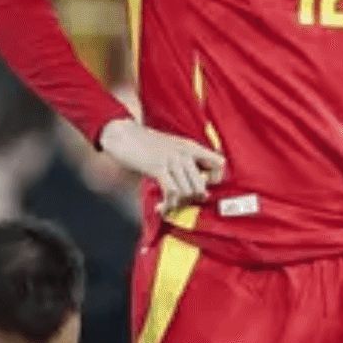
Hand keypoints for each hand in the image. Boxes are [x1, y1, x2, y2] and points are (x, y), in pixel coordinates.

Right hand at [99, 119, 224, 214]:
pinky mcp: (158, 167)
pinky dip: (168, 205)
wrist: (123, 134)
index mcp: (192, 147)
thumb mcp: (172, 149)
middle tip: (179, 202)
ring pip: (187, 192)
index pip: (220, 164)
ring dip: (177, 205)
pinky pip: (172, 193)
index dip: (214, 180)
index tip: (201, 186)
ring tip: (167, 206)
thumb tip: (201, 192)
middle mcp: (186, 153)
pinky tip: (161, 208)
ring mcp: (173, 160)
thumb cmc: (146, 145)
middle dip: (191, 200)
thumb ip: (186, 165)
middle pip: (202, 186)